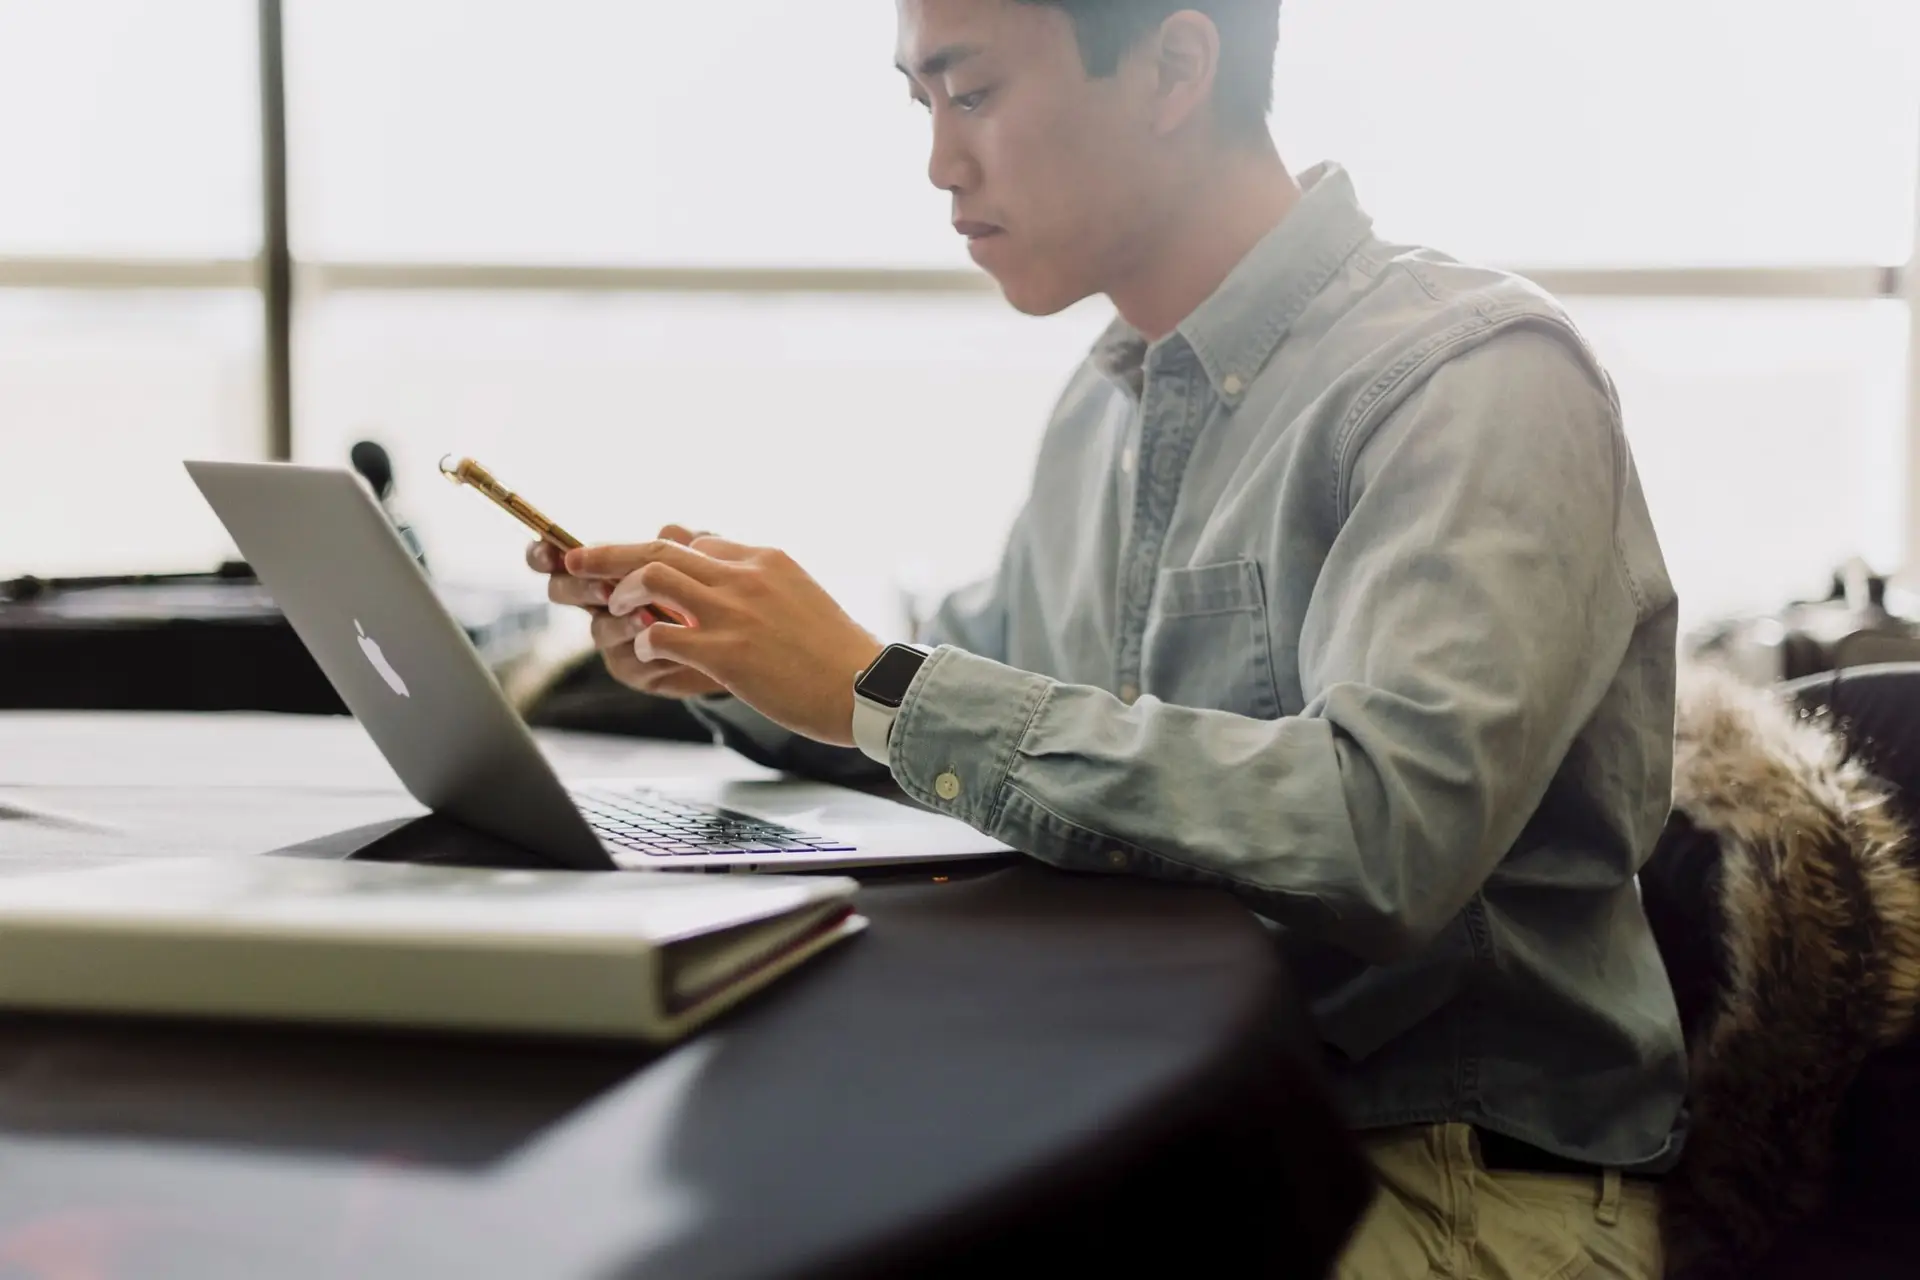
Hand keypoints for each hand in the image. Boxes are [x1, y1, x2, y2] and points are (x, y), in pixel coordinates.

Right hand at [528, 526, 725, 700]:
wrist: (737, 642)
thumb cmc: (715, 593)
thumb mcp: (706, 559)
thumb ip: (686, 542)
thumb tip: (668, 530)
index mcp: (609, 568)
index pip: (562, 557)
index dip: (544, 553)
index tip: (547, 551)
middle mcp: (603, 601)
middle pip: (564, 591)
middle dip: (578, 587)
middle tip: (605, 588)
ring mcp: (615, 637)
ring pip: (598, 629)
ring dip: (619, 622)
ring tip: (646, 617)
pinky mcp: (635, 668)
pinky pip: (627, 661)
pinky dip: (645, 649)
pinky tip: (666, 642)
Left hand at [564, 537, 884, 746]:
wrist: (866, 688)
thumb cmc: (838, 655)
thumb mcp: (800, 598)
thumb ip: (760, 584)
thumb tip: (729, 583)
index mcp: (764, 559)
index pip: (695, 540)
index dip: (657, 552)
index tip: (632, 567)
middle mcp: (745, 576)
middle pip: (660, 546)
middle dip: (607, 552)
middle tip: (573, 560)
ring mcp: (734, 612)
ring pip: (653, 578)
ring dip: (622, 593)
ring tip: (615, 612)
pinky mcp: (727, 653)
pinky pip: (663, 634)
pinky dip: (646, 641)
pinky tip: (649, 652)